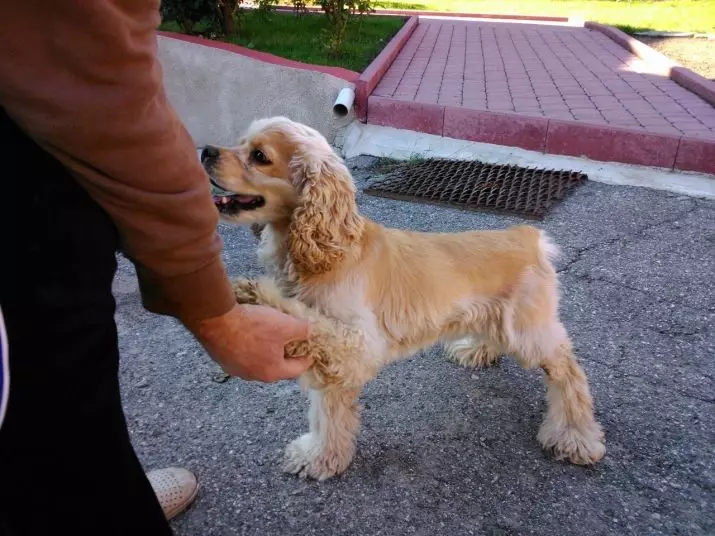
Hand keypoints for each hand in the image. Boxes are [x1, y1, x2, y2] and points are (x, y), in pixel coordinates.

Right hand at [186, 304, 312, 381]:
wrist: (216, 322)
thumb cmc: (253, 326)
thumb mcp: (285, 325)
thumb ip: (302, 330)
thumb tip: (309, 331)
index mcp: (272, 372)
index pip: (296, 370)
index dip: (306, 359)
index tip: (311, 352)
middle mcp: (254, 376)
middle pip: (277, 368)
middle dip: (285, 356)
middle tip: (290, 343)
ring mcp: (236, 370)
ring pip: (258, 363)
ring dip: (266, 352)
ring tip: (269, 337)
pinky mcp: (223, 361)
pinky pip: (243, 356)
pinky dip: (250, 348)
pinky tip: (249, 335)